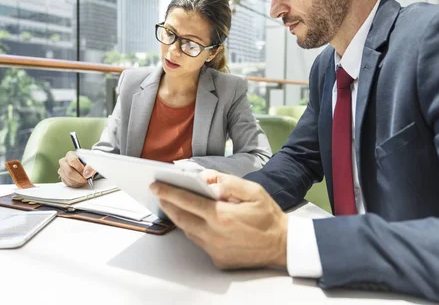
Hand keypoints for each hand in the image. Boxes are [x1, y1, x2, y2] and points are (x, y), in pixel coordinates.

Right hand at [57, 151, 95, 187]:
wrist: (86, 166)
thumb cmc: (88, 162)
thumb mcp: (92, 162)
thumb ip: (91, 167)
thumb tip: (86, 174)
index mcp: (70, 155)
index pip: (72, 161)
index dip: (80, 168)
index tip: (86, 173)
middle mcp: (64, 161)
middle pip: (69, 171)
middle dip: (79, 178)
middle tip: (86, 179)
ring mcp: (62, 170)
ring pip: (68, 179)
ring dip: (78, 182)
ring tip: (84, 180)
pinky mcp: (62, 177)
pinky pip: (68, 183)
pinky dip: (75, 184)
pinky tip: (80, 182)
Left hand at [150, 169, 287, 269]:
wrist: (283, 246)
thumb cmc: (269, 217)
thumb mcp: (253, 191)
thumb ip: (228, 182)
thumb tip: (206, 179)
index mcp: (221, 215)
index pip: (187, 201)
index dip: (169, 192)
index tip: (156, 185)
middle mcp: (214, 234)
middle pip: (181, 217)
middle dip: (167, 204)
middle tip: (158, 192)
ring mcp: (214, 249)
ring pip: (188, 231)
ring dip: (178, 216)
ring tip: (172, 203)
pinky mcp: (218, 259)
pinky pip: (199, 242)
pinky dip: (193, 229)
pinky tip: (192, 219)